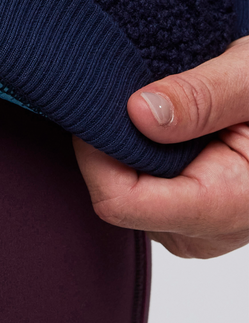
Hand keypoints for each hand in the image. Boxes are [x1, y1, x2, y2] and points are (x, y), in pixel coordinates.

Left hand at [74, 35, 248, 257]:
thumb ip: (203, 98)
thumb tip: (139, 112)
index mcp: (226, 207)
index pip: (120, 202)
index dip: (95, 150)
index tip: (99, 102)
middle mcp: (200, 230)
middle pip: (112, 192)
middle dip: (112, 140)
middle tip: (137, 92)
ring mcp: (186, 225)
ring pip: (116, 186)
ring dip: (124, 140)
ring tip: (159, 105)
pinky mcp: (176, 211)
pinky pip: (131, 183)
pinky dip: (134, 146)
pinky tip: (159, 121)